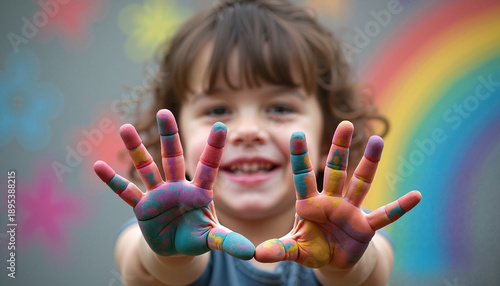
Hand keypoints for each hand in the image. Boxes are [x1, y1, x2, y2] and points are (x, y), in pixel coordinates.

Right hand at [94, 109, 253, 258]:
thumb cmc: (197, 236)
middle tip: (165, 111)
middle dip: (170, 136)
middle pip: (174, 157)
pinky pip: (126, 192)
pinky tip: (97, 166)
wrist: (176, 248)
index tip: (222, 125)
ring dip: (136, 150)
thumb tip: (252, 253)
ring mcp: (158, 195)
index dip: (215, 147)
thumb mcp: (212, 239)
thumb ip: (228, 242)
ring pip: (147, 168)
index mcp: (199, 191)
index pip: (209, 166)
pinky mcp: (143, 208)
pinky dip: (113, 181)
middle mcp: (178, 187)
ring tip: (125, 128)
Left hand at [254, 121, 420, 268]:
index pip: (303, 176)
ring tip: (379, 140)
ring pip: (361, 183)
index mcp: (310, 203)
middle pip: (336, 170)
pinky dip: (399, 208)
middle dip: (339, 148)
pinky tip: (416, 196)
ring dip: (369, 164)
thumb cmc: (311, 247)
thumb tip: (258, 254)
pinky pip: (385, 216)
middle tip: (345, 123)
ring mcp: (351, 211)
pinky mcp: (366, 228)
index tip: (296, 133)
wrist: (333, 260)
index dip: (301, 157)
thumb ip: (279, 250)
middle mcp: (332, 201)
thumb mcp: (294, 250)